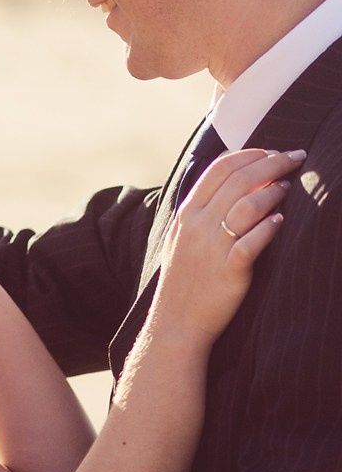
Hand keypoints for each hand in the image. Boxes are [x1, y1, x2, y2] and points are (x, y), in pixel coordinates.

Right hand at [151, 147, 299, 339]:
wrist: (176, 320)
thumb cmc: (187, 278)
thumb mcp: (183, 237)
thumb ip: (204, 210)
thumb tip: (234, 185)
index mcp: (187, 213)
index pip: (219, 169)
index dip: (250, 154)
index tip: (273, 151)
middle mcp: (197, 225)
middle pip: (237, 180)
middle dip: (271, 163)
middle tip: (295, 157)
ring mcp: (212, 247)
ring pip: (245, 206)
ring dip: (271, 192)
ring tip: (288, 186)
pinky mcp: (229, 270)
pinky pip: (251, 242)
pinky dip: (268, 228)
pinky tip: (281, 220)